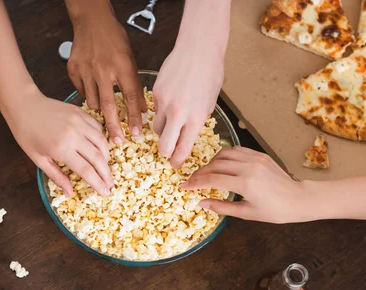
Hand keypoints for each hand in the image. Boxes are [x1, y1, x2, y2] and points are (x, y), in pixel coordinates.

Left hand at [0, 85, 112, 196]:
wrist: (24, 105)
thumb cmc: (27, 135)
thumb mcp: (38, 159)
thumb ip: (57, 176)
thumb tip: (70, 192)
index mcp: (61, 149)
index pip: (87, 170)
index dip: (98, 183)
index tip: (105, 192)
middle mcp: (73, 135)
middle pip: (98, 158)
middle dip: (107, 174)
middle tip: (111, 184)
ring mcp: (79, 122)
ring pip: (102, 142)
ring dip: (107, 157)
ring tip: (105, 167)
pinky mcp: (80, 112)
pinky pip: (98, 128)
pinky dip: (101, 139)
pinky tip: (98, 147)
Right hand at [67, 2, 144, 143]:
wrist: (91, 20)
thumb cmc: (114, 38)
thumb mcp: (131, 59)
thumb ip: (135, 84)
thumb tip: (144, 109)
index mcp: (122, 66)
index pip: (131, 97)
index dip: (135, 117)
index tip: (137, 132)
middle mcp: (103, 69)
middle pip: (109, 105)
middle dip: (114, 126)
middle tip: (117, 142)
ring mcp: (86, 70)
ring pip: (92, 102)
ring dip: (100, 109)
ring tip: (104, 111)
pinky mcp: (73, 70)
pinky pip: (82, 92)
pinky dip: (88, 95)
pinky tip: (92, 89)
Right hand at [153, 43, 223, 167]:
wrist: (199, 49)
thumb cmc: (210, 74)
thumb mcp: (209, 103)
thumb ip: (197, 121)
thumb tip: (185, 136)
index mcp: (196, 119)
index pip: (182, 149)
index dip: (177, 160)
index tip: (175, 164)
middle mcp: (178, 114)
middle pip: (163, 145)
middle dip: (165, 151)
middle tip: (168, 150)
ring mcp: (164, 103)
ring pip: (156, 127)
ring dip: (163, 129)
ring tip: (172, 120)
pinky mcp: (155, 92)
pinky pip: (155, 109)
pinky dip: (161, 109)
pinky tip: (171, 98)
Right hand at [181, 147, 309, 223]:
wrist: (298, 199)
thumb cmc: (274, 211)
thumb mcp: (246, 213)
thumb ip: (221, 206)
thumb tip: (201, 203)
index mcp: (245, 184)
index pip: (212, 179)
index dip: (195, 182)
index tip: (183, 186)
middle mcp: (249, 167)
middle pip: (215, 165)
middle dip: (200, 173)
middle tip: (191, 181)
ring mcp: (255, 158)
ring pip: (224, 153)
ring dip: (211, 162)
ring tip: (205, 172)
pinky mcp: (260, 155)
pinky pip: (237, 150)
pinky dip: (225, 156)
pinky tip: (221, 164)